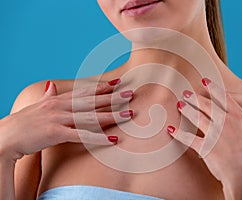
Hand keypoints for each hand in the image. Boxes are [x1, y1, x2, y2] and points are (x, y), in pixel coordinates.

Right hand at [0, 79, 133, 161]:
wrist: (6, 137)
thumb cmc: (23, 123)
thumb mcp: (37, 106)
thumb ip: (48, 95)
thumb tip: (52, 85)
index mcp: (57, 99)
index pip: (84, 91)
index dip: (101, 87)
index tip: (117, 83)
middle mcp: (60, 106)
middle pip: (91, 101)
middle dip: (112, 98)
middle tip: (130, 94)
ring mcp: (58, 118)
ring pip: (90, 117)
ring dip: (111, 116)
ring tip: (129, 114)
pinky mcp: (55, 133)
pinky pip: (81, 136)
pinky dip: (98, 138)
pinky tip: (112, 139)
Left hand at [167, 78, 241, 198]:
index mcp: (239, 118)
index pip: (224, 98)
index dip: (213, 88)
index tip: (205, 81)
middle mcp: (225, 122)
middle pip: (206, 105)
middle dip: (195, 97)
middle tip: (186, 93)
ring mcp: (213, 134)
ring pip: (196, 117)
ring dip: (186, 110)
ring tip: (179, 105)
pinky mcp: (204, 147)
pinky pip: (187, 138)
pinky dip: (178, 133)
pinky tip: (170, 129)